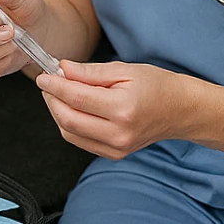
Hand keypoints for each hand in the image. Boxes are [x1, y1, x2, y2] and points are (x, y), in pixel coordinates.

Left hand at [35, 60, 194, 159]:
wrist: (179, 110)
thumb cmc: (156, 85)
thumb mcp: (125, 70)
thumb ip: (90, 72)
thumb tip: (62, 69)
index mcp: (123, 109)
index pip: (77, 99)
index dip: (55, 86)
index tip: (44, 75)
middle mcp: (118, 133)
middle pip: (68, 119)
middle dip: (52, 99)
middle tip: (49, 82)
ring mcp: (116, 148)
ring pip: (69, 133)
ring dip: (58, 112)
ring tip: (61, 93)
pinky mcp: (113, 154)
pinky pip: (79, 141)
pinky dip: (70, 124)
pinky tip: (74, 108)